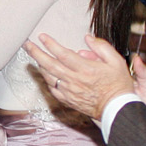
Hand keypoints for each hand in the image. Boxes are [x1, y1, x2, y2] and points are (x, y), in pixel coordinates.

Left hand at [24, 33, 145, 120]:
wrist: (118, 108)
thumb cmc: (118, 85)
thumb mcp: (117, 62)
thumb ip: (102, 47)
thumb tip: (88, 38)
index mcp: (85, 69)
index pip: (62, 54)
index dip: (50, 44)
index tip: (42, 37)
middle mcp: (74, 80)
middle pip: (49, 64)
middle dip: (36, 53)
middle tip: (27, 44)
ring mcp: (69, 91)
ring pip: (48, 76)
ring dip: (39, 65)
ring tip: (33, 56)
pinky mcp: (68, 100)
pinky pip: (52, 88)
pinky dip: (46, 79)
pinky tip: (45, 73)